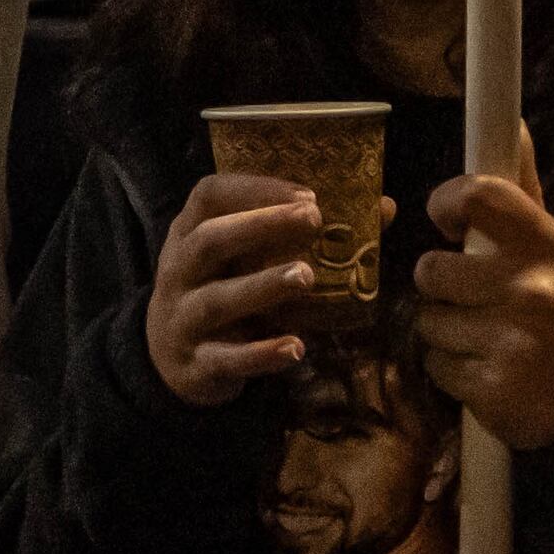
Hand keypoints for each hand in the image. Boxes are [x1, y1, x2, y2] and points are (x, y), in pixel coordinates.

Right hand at [143, 171, 324, 406]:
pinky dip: (261, 354)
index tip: (307, 193)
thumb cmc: (220, 291)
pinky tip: (296, 347)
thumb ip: (299, 234)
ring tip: (307, 276)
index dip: (256, 189)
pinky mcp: (196, 364)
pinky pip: (227, 358)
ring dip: (262, 285)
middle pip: (210, 240)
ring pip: (217, 299)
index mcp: (189, 233)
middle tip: (313, 219)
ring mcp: (183, 318)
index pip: (210, 195)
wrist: (169, 360)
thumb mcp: (242, 259)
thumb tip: (384, 208)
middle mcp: (179, 271)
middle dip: (260, 226)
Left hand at [415, 145, 553, 452]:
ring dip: (445, 333)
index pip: (479, 195)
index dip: (446, 202)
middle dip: (443, 287)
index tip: (447, 223)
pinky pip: (435, 365)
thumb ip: (524, 194)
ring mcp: (512, 340)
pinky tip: (486, 371)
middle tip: (476, 299)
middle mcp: (532, 288)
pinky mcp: (494, 388)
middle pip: (431, 269)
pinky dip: (451, 372)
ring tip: (485, 338)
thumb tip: (514, 124)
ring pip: (427, 320)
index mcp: (550, 245)